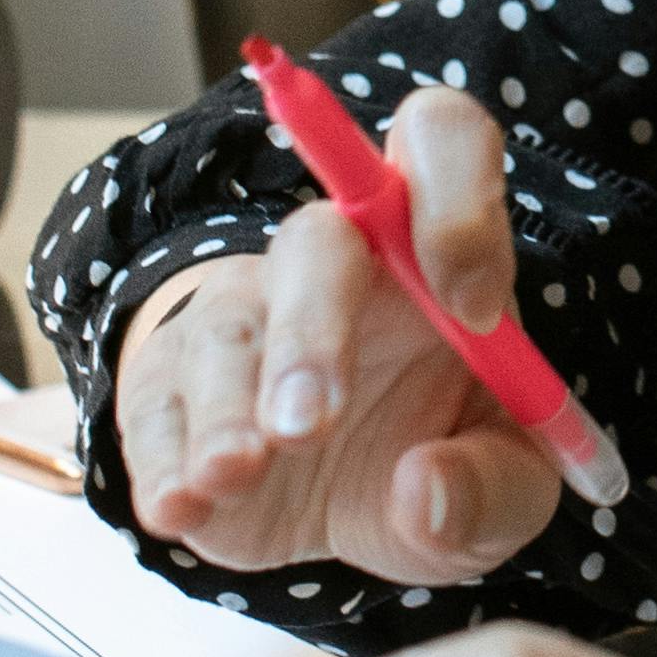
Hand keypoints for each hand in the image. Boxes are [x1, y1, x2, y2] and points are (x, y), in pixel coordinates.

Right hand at [111, 89, 563, 588]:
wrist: (340, 513)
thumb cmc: (434, 459)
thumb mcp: (502, 491)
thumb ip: (493, 489)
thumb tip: (426, 492)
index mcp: (429, 251)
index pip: (441, 144)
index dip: (457, 201)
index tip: (475, 311)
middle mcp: (331, 262)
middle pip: (314, 243)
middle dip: (310, 330)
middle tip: (309, 424)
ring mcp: (241, 317)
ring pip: (226, 326)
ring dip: (227, 405)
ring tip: (236, 472)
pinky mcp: (169, 385)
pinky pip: (154, 403)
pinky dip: (163, 458)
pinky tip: (182, 504)